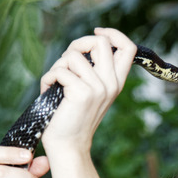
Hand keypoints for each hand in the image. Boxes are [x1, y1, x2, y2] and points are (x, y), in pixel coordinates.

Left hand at [40, 28, 136, 151]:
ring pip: (73, 55)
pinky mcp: (82, 93)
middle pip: (101, 42)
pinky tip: (48, 90)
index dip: (114, 34)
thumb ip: (93, 69)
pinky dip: (48, 78)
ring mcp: (99, 88)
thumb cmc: (74, 116)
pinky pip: (59, 71)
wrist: (69, 145)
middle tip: (67, 61)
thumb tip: (82, 45)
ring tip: (56, 83)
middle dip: (78, 44)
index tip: (98, 32)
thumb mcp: (91, 91)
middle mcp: (111, 83)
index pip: (129, 48)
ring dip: (58, 65)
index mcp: (116, 82)